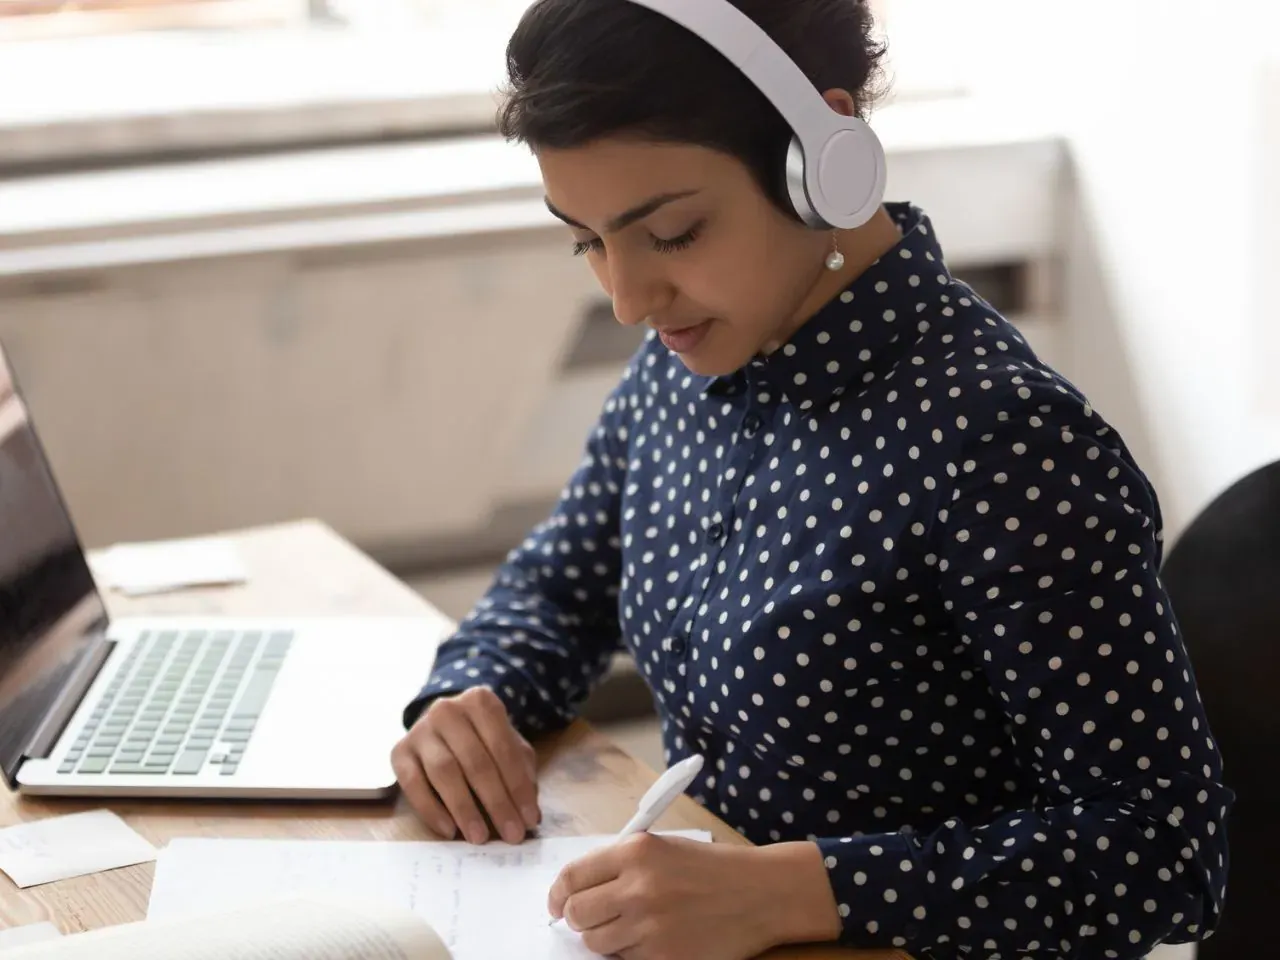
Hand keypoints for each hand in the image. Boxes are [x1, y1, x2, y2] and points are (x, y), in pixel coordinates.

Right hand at [390, 686, 539, 844]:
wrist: (440, 726)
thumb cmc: (481, 738)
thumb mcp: (507, 745)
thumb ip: (521, 772)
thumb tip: (529, 813)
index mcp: (480, 701)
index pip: (503, 748)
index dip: (518, 787)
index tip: (530, 820)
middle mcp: (447, 710)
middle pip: (475, 761)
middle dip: (496, 802)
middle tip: (511, 834)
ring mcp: (420, 729)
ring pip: (444, 772)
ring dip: (465, 808)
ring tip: (480, 837)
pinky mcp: (398, 752)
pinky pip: (413, 784)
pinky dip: (432, 810)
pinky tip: (450, 830)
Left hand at [547, 835, 841, 959]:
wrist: (760, 893)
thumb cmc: (713, 868)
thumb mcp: (663, 848)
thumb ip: (621, 863)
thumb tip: (579, 888)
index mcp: (635, 852)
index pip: (571, 876)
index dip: (557, 893)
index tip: (556, 903)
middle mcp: (637, 888)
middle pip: (576, 914)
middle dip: (578, 918)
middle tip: (592, 917)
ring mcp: (649, 926)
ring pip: (595, 943)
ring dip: (604, 939)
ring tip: (629, 927)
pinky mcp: (662, 957)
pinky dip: (630, 954)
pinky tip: (653, 938)